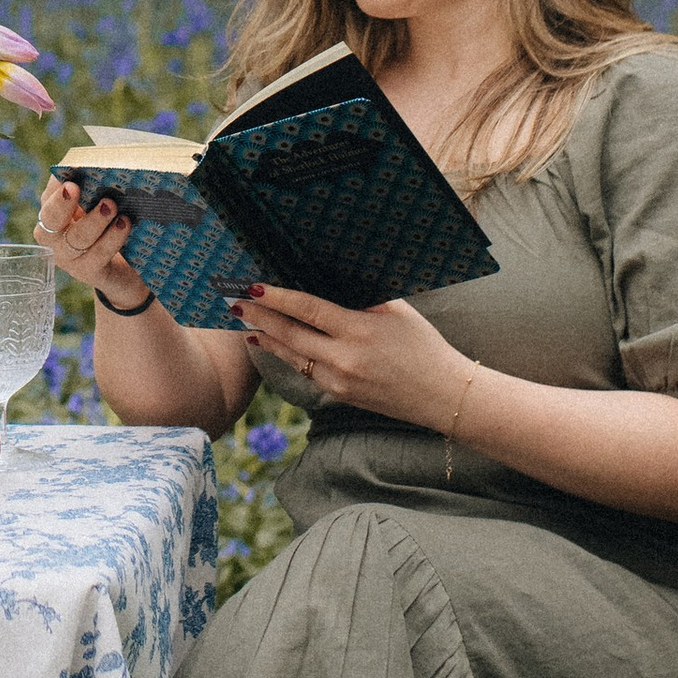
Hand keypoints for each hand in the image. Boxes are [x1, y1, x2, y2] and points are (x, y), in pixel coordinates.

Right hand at [35, 176, 148, 309]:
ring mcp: (69, 258)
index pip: (48, 198)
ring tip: (112, 205)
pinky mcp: (89, 273)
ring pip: (77, 239)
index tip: (68, 179)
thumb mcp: (99, 203)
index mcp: (54, 214)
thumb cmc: (110, 225)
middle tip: (74, 188)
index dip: (56, 189)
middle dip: (61, 204)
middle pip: (50, 221)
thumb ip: (94, 186)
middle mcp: (55, 237)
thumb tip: (97, 165)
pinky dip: (112, 238)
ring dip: (94, 220)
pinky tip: (124, 224)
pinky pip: (97, 256)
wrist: (127, 268)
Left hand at [230, 281, 465, 426]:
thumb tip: (328, 281)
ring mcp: (338, 381)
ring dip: (266, 338)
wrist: (443, 396)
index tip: (253, 287)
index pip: (308, 309)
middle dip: (259, 317)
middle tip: (235, 302)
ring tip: (245, 322)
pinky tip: (272, 344)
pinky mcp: (339, 395)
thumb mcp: (398, 312)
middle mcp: (343, 359)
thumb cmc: (424, 347)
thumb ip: (363, 298)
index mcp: (359, 332)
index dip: (277, 298)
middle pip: (290, 334)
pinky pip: (305, 371)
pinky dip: (286, 356)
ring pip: (292, 356)